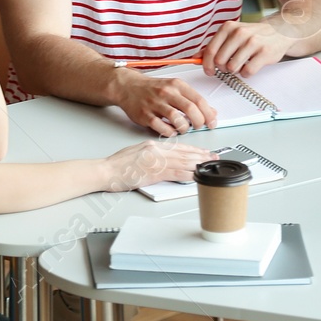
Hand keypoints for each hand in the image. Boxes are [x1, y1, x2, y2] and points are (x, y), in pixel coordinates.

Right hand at [102, 141, 218, 190]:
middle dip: (201, 156)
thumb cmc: (117, 165)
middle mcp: (157, 150)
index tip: (203, 151)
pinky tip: (196, 176)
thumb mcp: (137, 152)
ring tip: (210, 166)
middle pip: (184, 153)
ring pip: (183, 162)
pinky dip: (188, 175)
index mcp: (153, 145)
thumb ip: (152, 154)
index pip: (179, 146)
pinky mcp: (154, 173)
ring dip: (199, 164)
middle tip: (213, 157)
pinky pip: (176, 173)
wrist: (106, 171)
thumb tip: (165, 160)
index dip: (194, 149)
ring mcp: (156, 161)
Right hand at [115, 71, 217, 137]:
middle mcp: (166, 92)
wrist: (128, 86)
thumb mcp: (175, 88)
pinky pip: (162, 128)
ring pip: (177, 119)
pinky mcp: (145, 115)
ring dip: (184, 128)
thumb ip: (193, 99)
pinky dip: (170, 132)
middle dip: (199, 122)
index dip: (208, 114)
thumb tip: (211, 112)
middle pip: (190, 109)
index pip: (198, 100)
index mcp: (176, 85)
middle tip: (199, 127)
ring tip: (184, 129)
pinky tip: (171, 131)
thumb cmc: (153, 88)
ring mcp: (155, 104)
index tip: (212, 122)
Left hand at [200, 20, 288, 77]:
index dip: (207, 64)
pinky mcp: (264, 53)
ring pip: (232, 68)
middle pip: (220, 61)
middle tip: (228, 66)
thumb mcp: (232, 35)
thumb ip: (214, 45)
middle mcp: (239, 33)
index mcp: (228, 27)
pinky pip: (247, 72)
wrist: (279, 31)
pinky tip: (250, 66)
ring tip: (241, 64)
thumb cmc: (252, 35)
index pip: (210, 50)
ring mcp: (253, 42)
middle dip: (222, 68)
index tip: (208, 71)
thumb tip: (196, 57)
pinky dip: (246, 73)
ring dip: (235, 71)